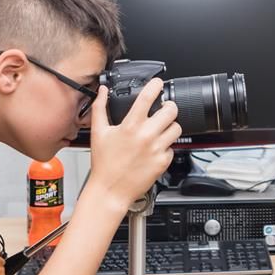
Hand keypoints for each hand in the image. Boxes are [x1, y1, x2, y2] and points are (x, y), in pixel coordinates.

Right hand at [86, 79, 180, 213]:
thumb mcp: (98, 132)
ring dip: (170, 126)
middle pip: (171, 110)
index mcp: (130, 126)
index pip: (148, 97)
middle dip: (168, 107)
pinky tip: (155, 149)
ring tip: (161, 129)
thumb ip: (100, 108)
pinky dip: (166, 146)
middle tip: (163, 109)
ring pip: (177, 128)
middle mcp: (146, 136)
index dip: (155, 85)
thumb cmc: (104, 164)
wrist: (110, 190)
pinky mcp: (163, 162)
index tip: (158, 83)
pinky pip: (173, 147)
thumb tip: (103, 91)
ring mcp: (156, 149)